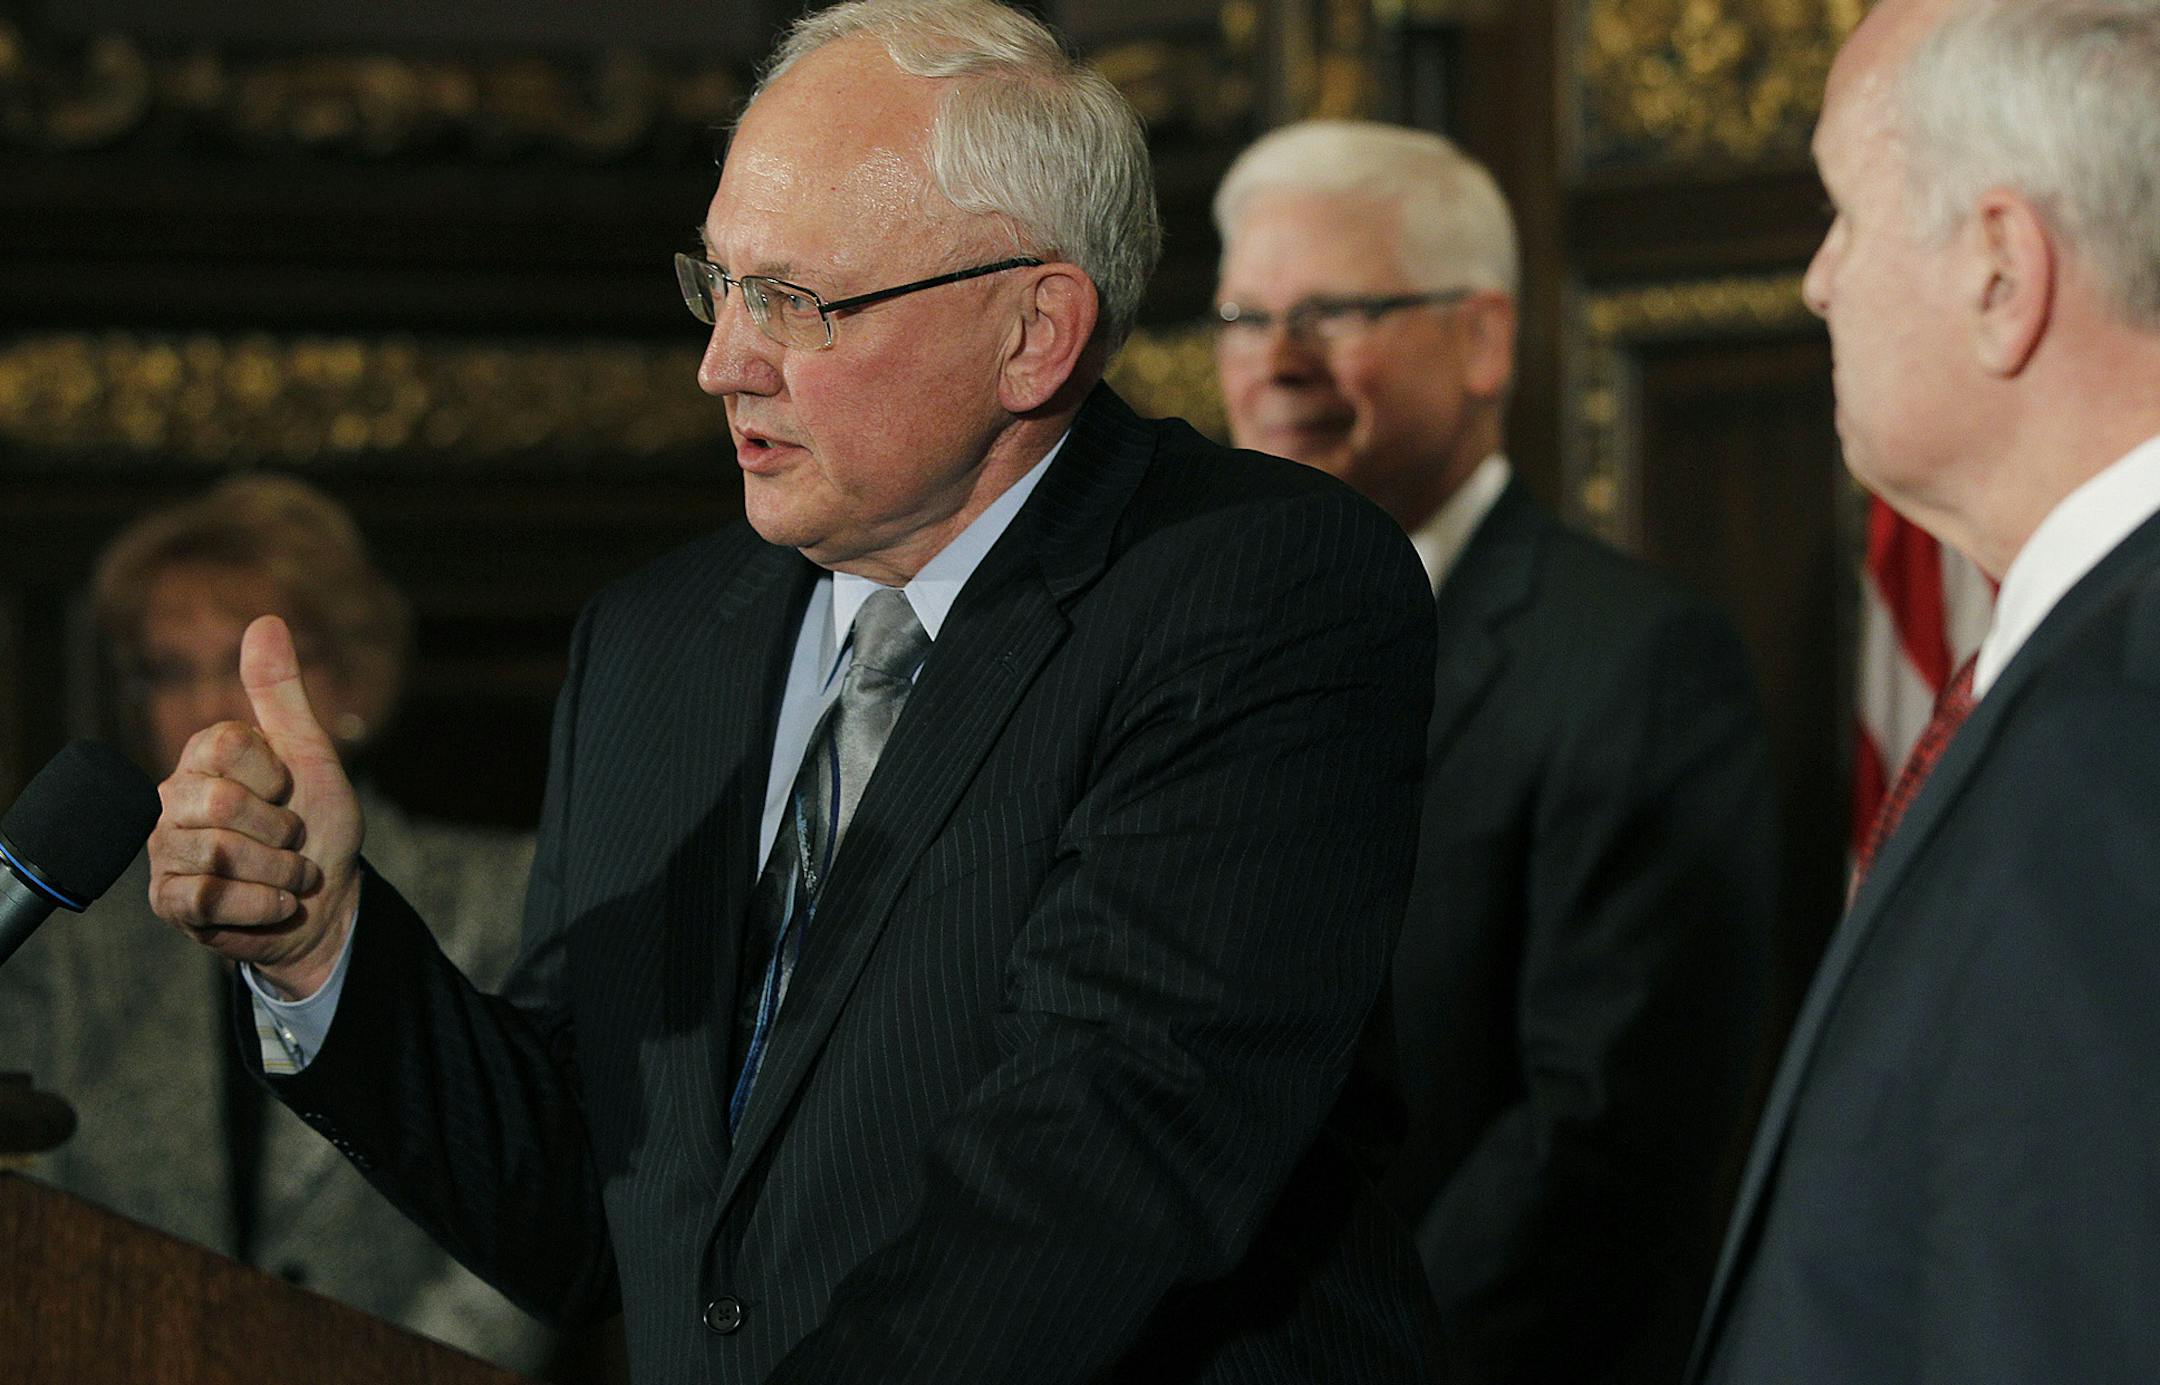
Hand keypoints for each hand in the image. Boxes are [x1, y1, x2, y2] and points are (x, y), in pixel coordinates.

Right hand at [148, 614, 363, 998]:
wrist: (325, 900)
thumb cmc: (318, 823)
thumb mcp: (312, 753)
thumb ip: (282, 692)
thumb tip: (265, 621)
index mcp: (204, 757)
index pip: (226, 744)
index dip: (274, 772)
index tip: (289, 789)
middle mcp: (173, 798)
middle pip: (223, 802)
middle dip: (282, 829)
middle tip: (294, 838)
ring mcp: (165, 851)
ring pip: (220, 854)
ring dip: (281, 870)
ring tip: (290, 872)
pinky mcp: (170, 901)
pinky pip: (211, 899)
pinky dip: (263, 904)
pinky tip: (275, 902)